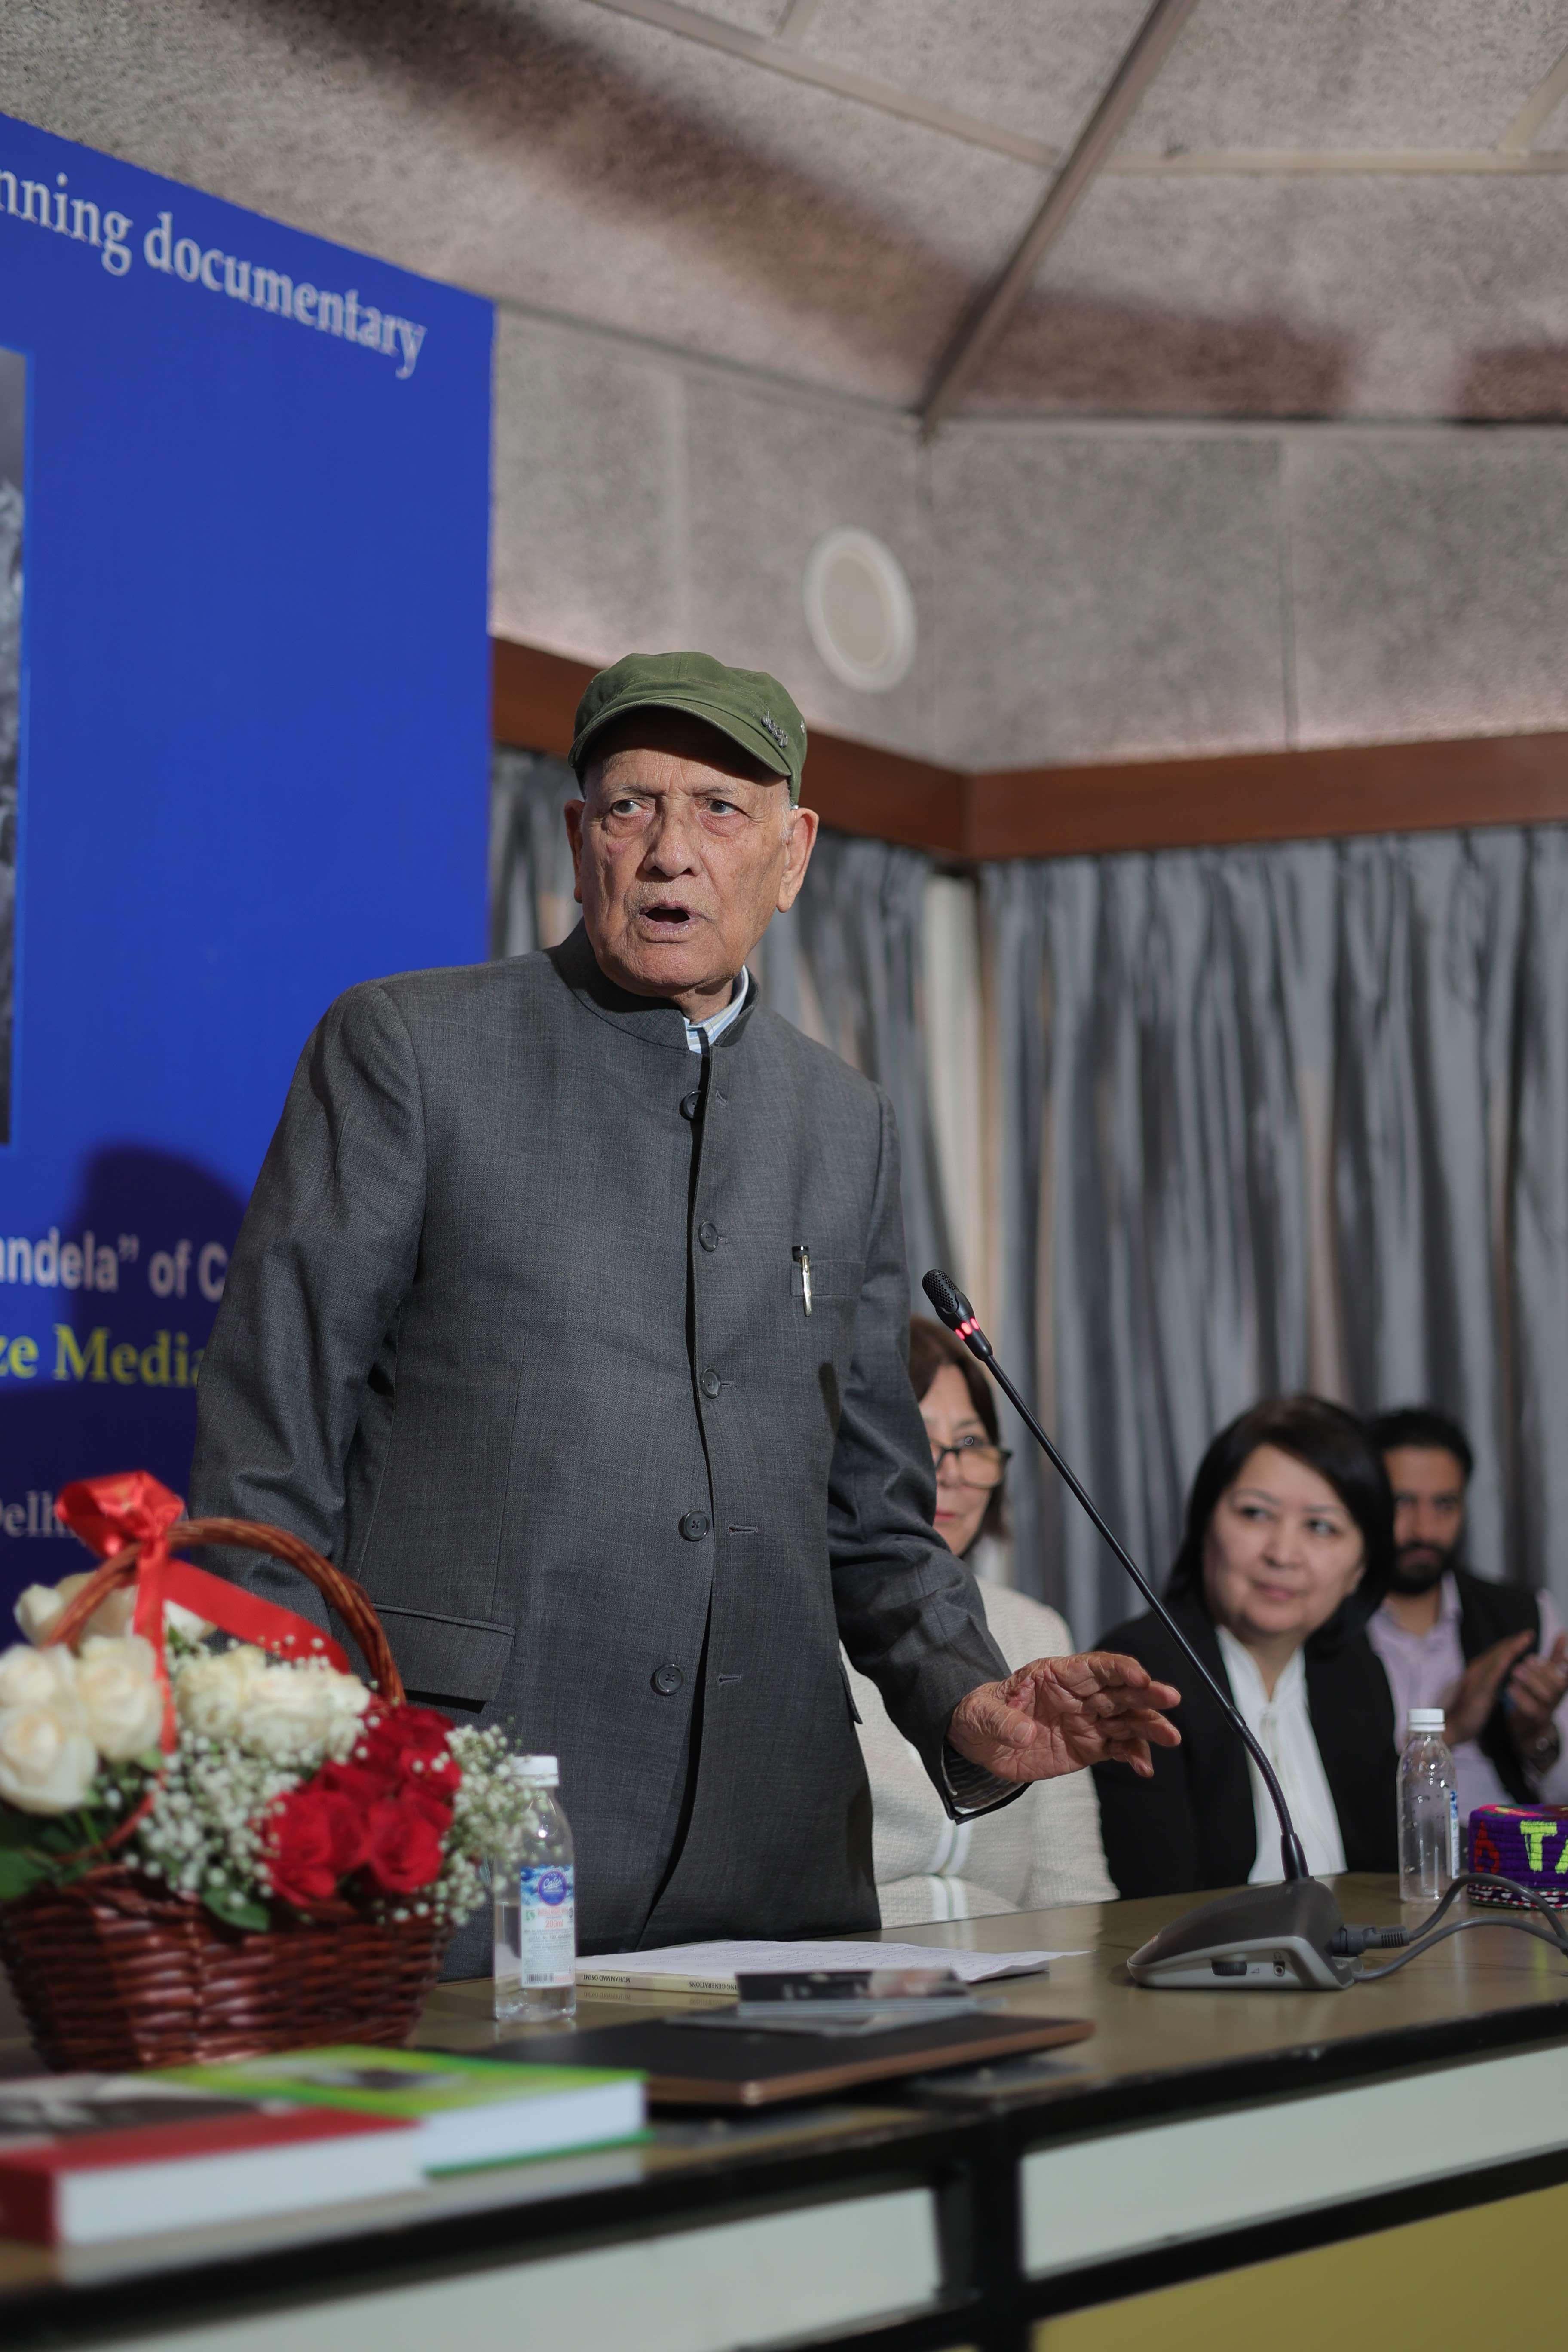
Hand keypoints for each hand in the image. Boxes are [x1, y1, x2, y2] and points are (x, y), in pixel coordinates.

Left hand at [947, 1652, 1181, 1784]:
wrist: (980, 1743)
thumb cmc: (981, 1714)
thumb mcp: (981, 1713)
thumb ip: (1003, 1720)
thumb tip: (1025, 1733)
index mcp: (1055, 1675)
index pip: (1094, 1666)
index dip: (1119, 1668)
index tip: (1140, 1676)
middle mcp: (1078, 1695)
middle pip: (1119, 1691)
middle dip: (1145, 1693)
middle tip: (1170, 1698)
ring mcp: (1087, 1721)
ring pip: (1126, 1720)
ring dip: (1149, 1727)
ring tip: (1170, 1737)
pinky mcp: (1088, 1747)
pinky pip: (1118, 1749)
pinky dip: (1134, 1756)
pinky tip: (1145, 1767)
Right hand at [1442, 1631, 1532, 1747]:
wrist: (1453, 1725)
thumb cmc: (1468, 1712)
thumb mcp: (1482, 1694)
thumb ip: (1491, 1683)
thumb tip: (1503, 1677)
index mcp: (1477, 1671)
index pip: (1496, 1654)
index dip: (1509, 1645)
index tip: (1523, 1637)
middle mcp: (1476, 1670)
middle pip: (1497, 1652)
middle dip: (1513, 1641)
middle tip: (1529, 1633)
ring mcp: (1477, 1678)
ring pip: (1496, 1658)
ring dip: (1511, 1647)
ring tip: (1525, 1639)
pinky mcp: (1480, 1689)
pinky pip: (1493, 1672)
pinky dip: (1503, 1661)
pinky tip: (1512, 1655)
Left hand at [1507, 1631, 1567, 1751]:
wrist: (1530, 1728)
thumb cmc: (1539, 1696)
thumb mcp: (1547, 1676)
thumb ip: (1555, 1657)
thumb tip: (1563, 1633)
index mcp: (1560, 1686)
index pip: (1567, 1678)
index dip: (1567, 1666)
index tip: (1565, 1654)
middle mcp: (1556, 1698)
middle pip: (1558, 1685)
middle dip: (1544, 1670)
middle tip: (1527, 1659)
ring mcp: (1547, 1710)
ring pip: (1546, 1696)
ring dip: (1531, 1681)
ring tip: (1516, 1670)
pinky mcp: (1534, 1720)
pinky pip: (1531, 1710)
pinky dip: (1521, 1697)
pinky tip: (1510, 1687)